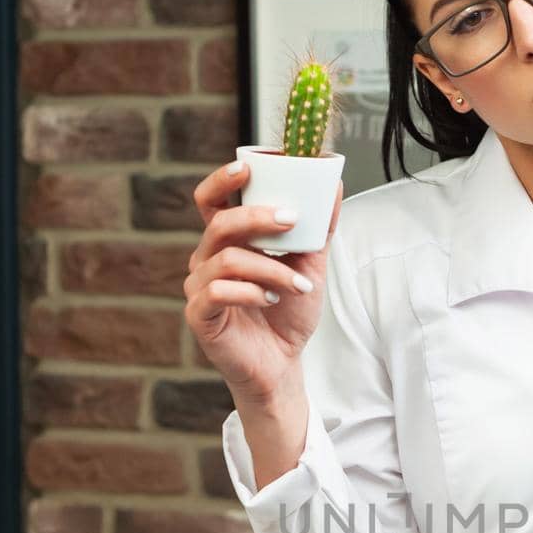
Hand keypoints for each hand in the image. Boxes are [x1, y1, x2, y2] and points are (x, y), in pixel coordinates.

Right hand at [184, 160, 343, 401]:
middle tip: (291, 220)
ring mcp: (199, 287)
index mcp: (227, 242)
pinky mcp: (199, 315)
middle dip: (257, 217)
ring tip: (300, 285)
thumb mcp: (310, 266)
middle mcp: (206, 259)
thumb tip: (333, 187)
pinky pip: (218, 292)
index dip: (222, 180)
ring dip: (271, 268)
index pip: (212, 201)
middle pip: (220, 223)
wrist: (281, 365)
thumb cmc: (287, 314)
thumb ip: (319, 230)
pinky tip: (271, 299)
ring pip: (228, 259)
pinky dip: (251, 291)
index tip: (247, 167)